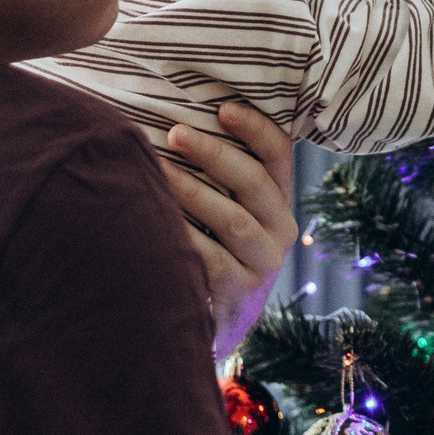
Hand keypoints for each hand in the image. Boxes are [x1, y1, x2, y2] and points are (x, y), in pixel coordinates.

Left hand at [162, 102, 298, 358]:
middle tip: (175, 133)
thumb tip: (170, 118)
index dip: (256, 128)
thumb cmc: (202, 253)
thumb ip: (212, 177)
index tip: (223, 107)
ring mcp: (263, 265)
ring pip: (233, 219)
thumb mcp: (218, 215)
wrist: (204, 327)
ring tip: (155, 169)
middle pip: (255, 183)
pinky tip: (154, 218)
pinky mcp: (239, 294)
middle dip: (215, 154)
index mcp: (276, 203)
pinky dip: (181, 235)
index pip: (278, 156)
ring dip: (192, 190)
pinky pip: (209, 257)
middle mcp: (280, 232)